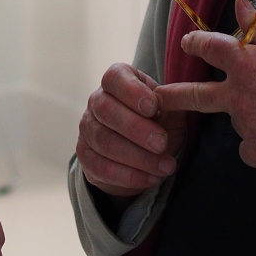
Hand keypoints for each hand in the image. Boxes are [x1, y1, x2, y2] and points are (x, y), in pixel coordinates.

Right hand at [76, 63, 183, 198]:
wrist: (145, 151)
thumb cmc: (158, 121)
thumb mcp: (169, 109)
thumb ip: (171, 103)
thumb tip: (170, 101)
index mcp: (117, 81)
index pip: (115, 77)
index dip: (132, 91)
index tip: (153, 107)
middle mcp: (97, 100)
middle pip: (107, 110)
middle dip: (136, 129)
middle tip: (161, 143)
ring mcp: (87, 128)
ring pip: (105, 141)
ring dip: (138, 157)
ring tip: (165, 166)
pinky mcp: (85, 156)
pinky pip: (102, 167)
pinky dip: (129, 176)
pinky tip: (151, 178)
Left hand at [156, 0, 255, 173]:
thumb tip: (240, 1)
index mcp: (246, 65)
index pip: (211, 47)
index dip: (197, 42)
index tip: (188, 42)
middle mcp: (239, 98)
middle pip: (196, 95)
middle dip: (173, 95)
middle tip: (157, 97)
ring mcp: (247, 129)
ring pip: (239, 120)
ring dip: (250, 114)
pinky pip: (252, 146)